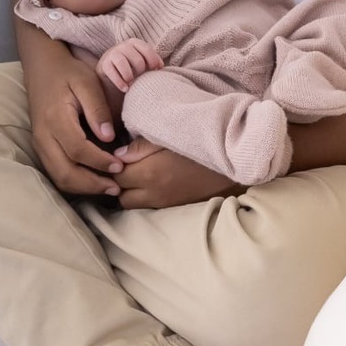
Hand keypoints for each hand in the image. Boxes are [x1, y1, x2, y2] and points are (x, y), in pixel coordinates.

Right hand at [29, 52, 131, 198]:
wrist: (41, 67)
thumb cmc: (68, 72)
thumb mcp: (87, 82)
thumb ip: (97, 109)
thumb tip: (109, 137)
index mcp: (55, 118)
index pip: (77, 150)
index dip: (99, 162)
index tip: (120, 165)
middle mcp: (43, 136)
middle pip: (64, 172)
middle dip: (92, 184)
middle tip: (117, 186)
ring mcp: (39, 144)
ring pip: (58, 177)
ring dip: (83, 188)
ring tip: (108, 187)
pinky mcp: (41, 148)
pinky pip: (55, 172)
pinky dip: (75, 182)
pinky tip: (93, 180)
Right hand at [96, 38, 163, 92]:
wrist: (110, 69)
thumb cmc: (132, 65)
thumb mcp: (142, 61)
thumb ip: (152, 61)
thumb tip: (160, 66)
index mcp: (135, 43)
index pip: (147, 50)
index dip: (153, 62)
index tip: (155, 71)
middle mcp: (124, 46)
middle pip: (137, 60)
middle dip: (141, 72)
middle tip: (140, 79)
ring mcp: (112, 53)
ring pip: (123, 63)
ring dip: (129, 76)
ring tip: (132, 84)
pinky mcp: (104, 64)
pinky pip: (112, 72)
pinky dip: (119, 82)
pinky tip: (125, 89)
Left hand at [112, 140, 241, 209]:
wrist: (233, 166)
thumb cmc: (201, 145)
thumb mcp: (170, 137)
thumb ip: (142, 146)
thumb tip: (118, 155)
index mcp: (150, 173)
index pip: (117, 176)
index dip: (113, 165)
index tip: (115, 155)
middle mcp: (153, 193)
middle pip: (121, 196)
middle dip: (119, 183)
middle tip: (123, 166)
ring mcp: (164, 204)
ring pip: (133, 205)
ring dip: (131, 192)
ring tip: (136, 175)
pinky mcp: (175, 209)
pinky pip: (149, 207)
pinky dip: (144, 198)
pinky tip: (150, 184)